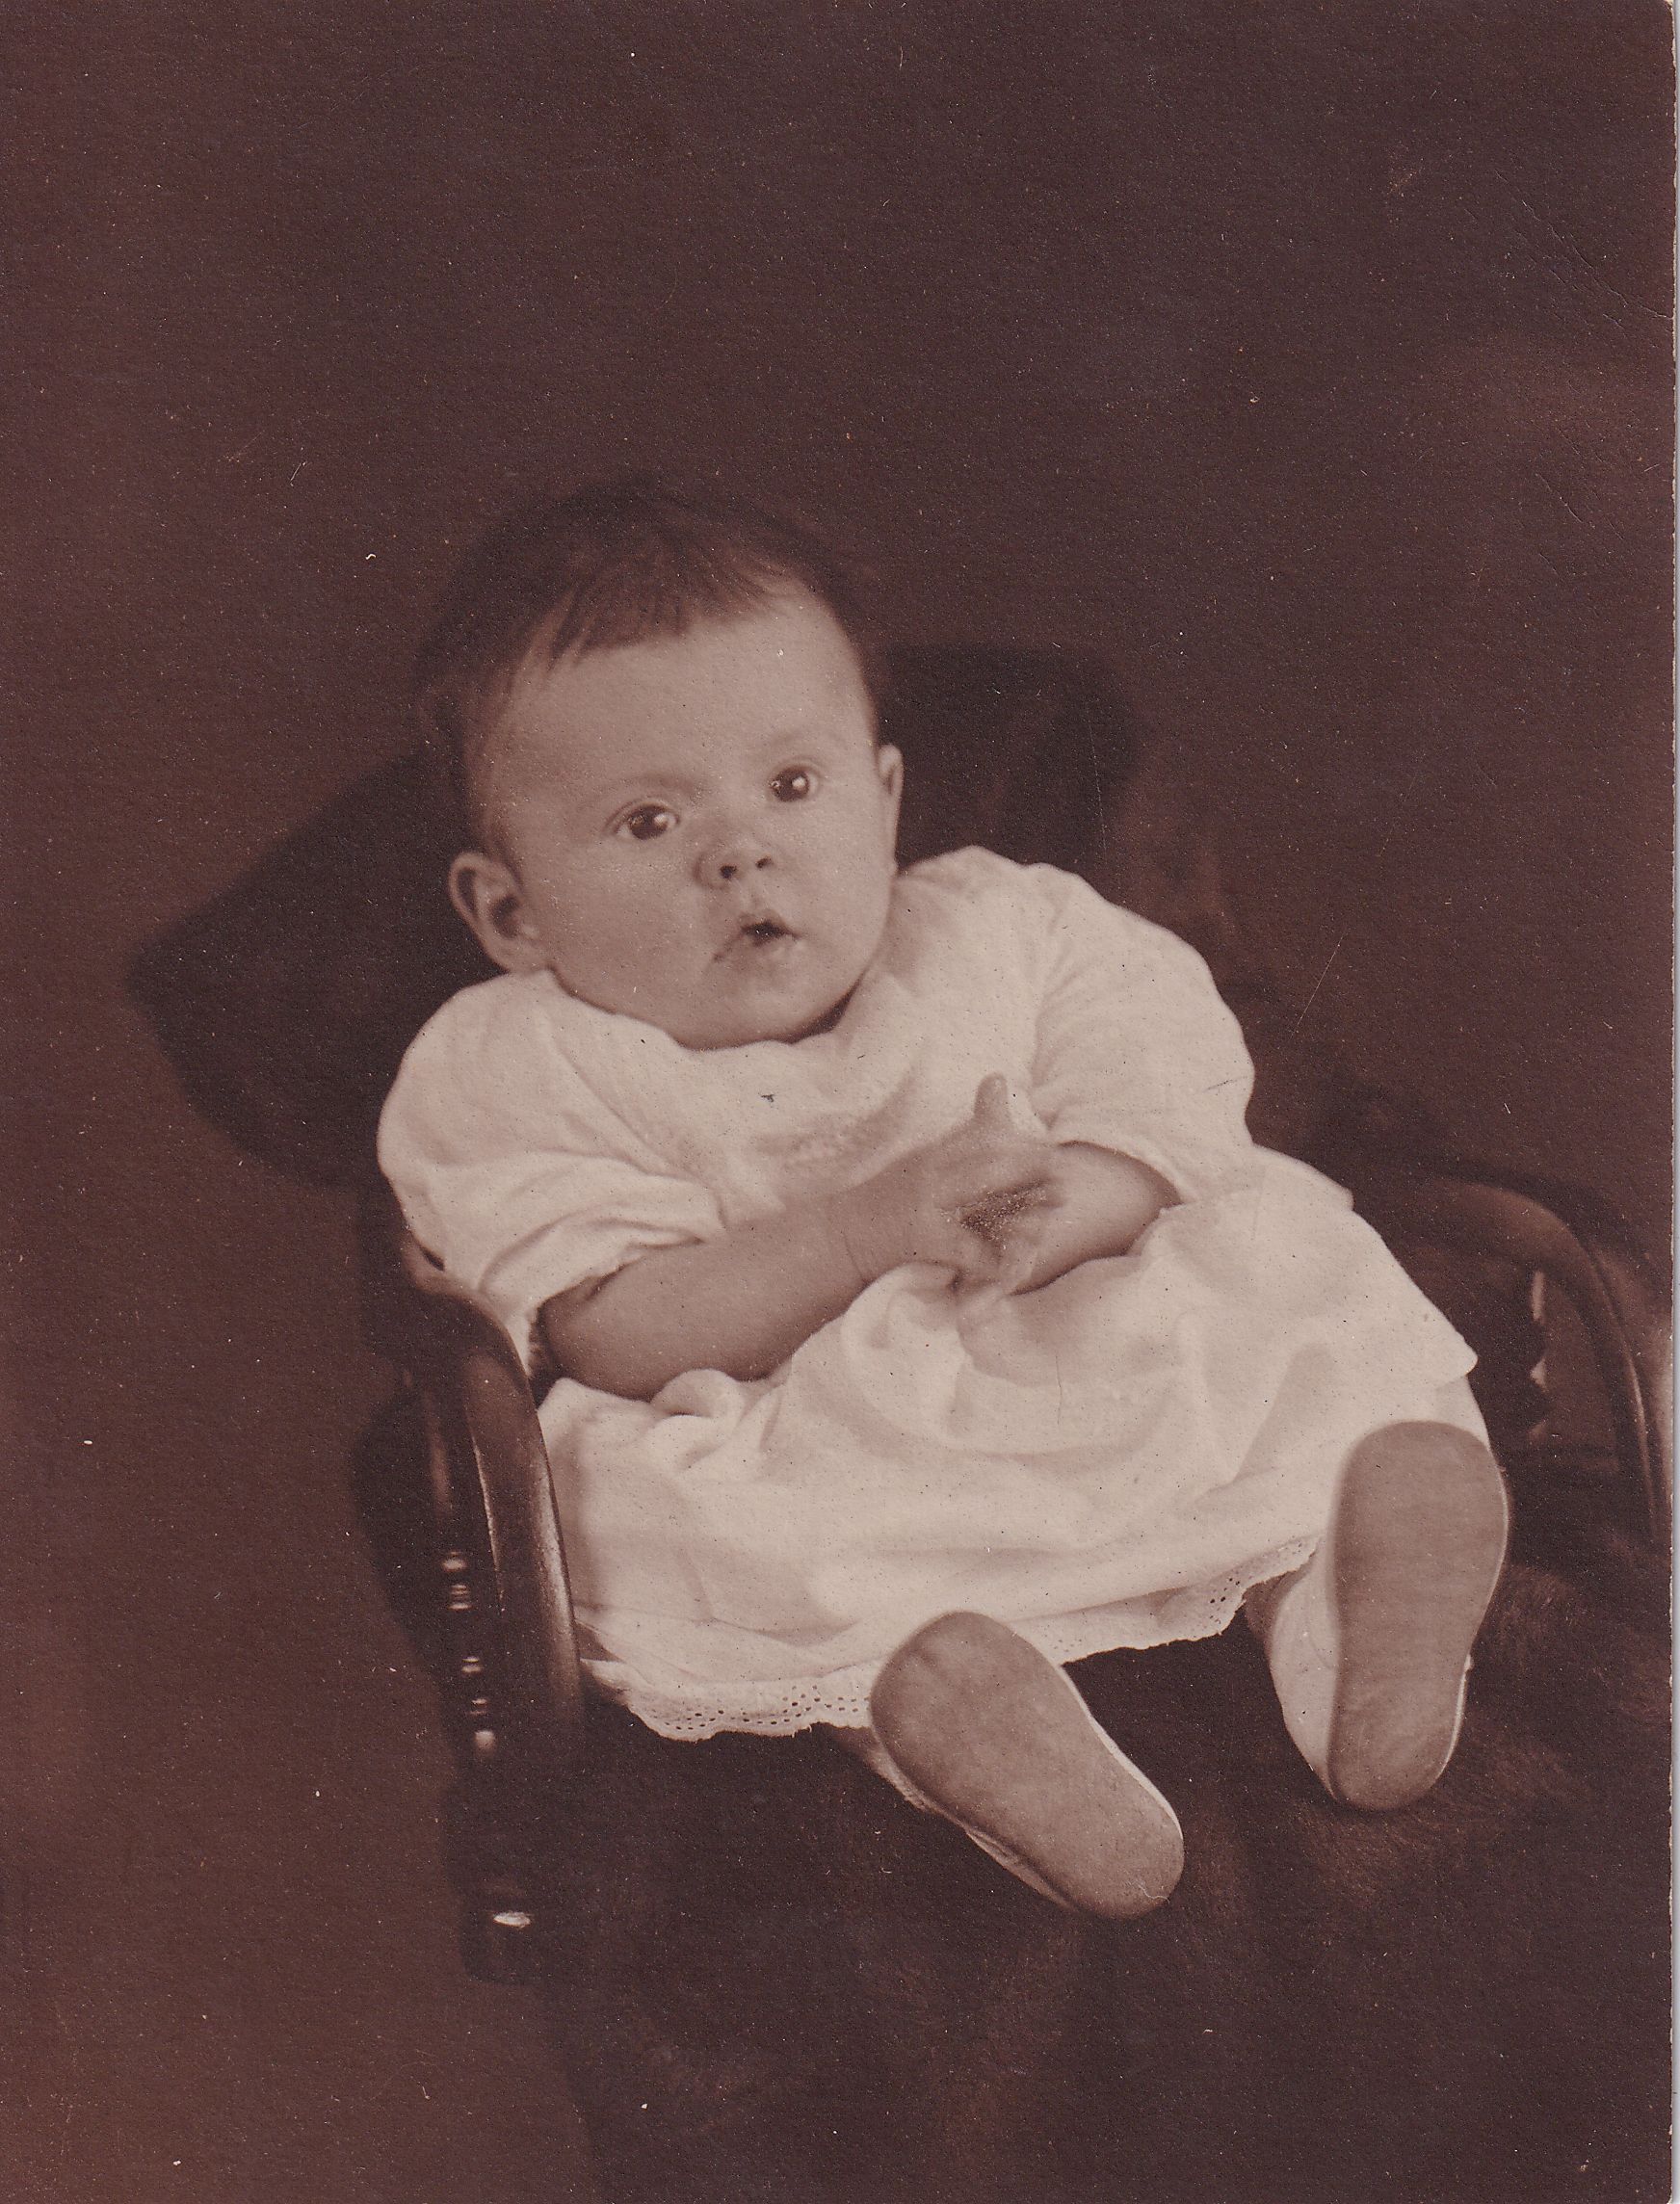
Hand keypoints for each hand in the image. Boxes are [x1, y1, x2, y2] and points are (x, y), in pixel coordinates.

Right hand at [834, 1076, 1059, 1288]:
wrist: (838, 1240)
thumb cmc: (882, 1207)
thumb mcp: (918, 1167)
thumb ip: (957, 1143)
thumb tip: (993, 1086)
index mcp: (931, 1155)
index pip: (981, 1140)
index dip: (1020, 1144)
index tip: (1053, 1150)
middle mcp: (928, 1171)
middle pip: (988, 1160)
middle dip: (1028, 1167)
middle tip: (1064, 1175)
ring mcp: (923, 1201)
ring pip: (979, 1195)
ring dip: (1018, 1209)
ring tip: (1047, 1219)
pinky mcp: (918, 1235)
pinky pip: (963, 1246)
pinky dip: (988, 1258)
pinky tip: (1012, 1267)